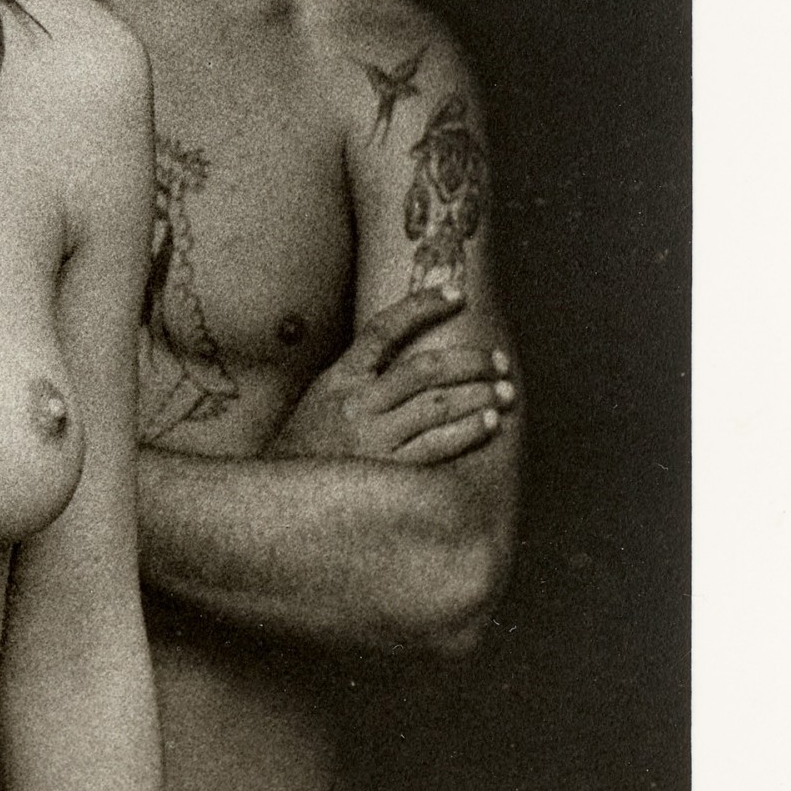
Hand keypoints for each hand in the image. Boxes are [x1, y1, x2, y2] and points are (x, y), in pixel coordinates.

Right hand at [269, 289, 514, 466]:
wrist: (285, 497)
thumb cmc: (310, 444)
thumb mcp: (323, 398)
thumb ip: (360, 376)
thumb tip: (413, 353)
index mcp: (340, 378)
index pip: (383, 329)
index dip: (421, 306)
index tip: (456, 293)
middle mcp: (357, 404)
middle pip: (423, 369)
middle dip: (470, 361)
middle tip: (499, 360)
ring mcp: (373, 437)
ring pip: (437, 405)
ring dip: (479, 395)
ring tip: (506, 391)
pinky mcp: (389, 470)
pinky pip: (437, 445)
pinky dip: (468, 431)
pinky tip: (490, 422)